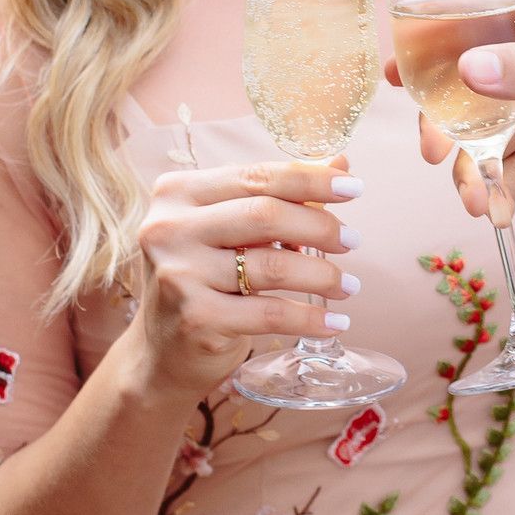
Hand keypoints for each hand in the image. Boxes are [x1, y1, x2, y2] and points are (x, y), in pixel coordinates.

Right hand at [132, 158, 363, 399]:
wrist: (161, 353)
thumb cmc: (202, 280)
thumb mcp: (229, 231)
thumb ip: (278, 195)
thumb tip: (340, 161)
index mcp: (177, 193)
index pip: (256, 176)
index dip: (311, 179)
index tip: (354, 187)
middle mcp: (170, 229)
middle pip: (266, 215)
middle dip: (321, 227)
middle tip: (352, 241)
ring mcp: (179, 274)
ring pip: (274, 266)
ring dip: (323, 275)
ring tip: (348, 285)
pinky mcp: (196, 318)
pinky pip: (271, 314)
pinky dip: (311, 318)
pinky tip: (336, 322)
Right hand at [389, 0, 514, 225]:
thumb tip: (468, 67)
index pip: (491, 23)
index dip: (443, 47)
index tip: (402, 72)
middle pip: (482, 87)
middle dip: (453, 122)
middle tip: (433, 152)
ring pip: (494, 135)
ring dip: (477, 167)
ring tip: (474, 199)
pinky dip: (503, 190)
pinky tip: (497, 212)